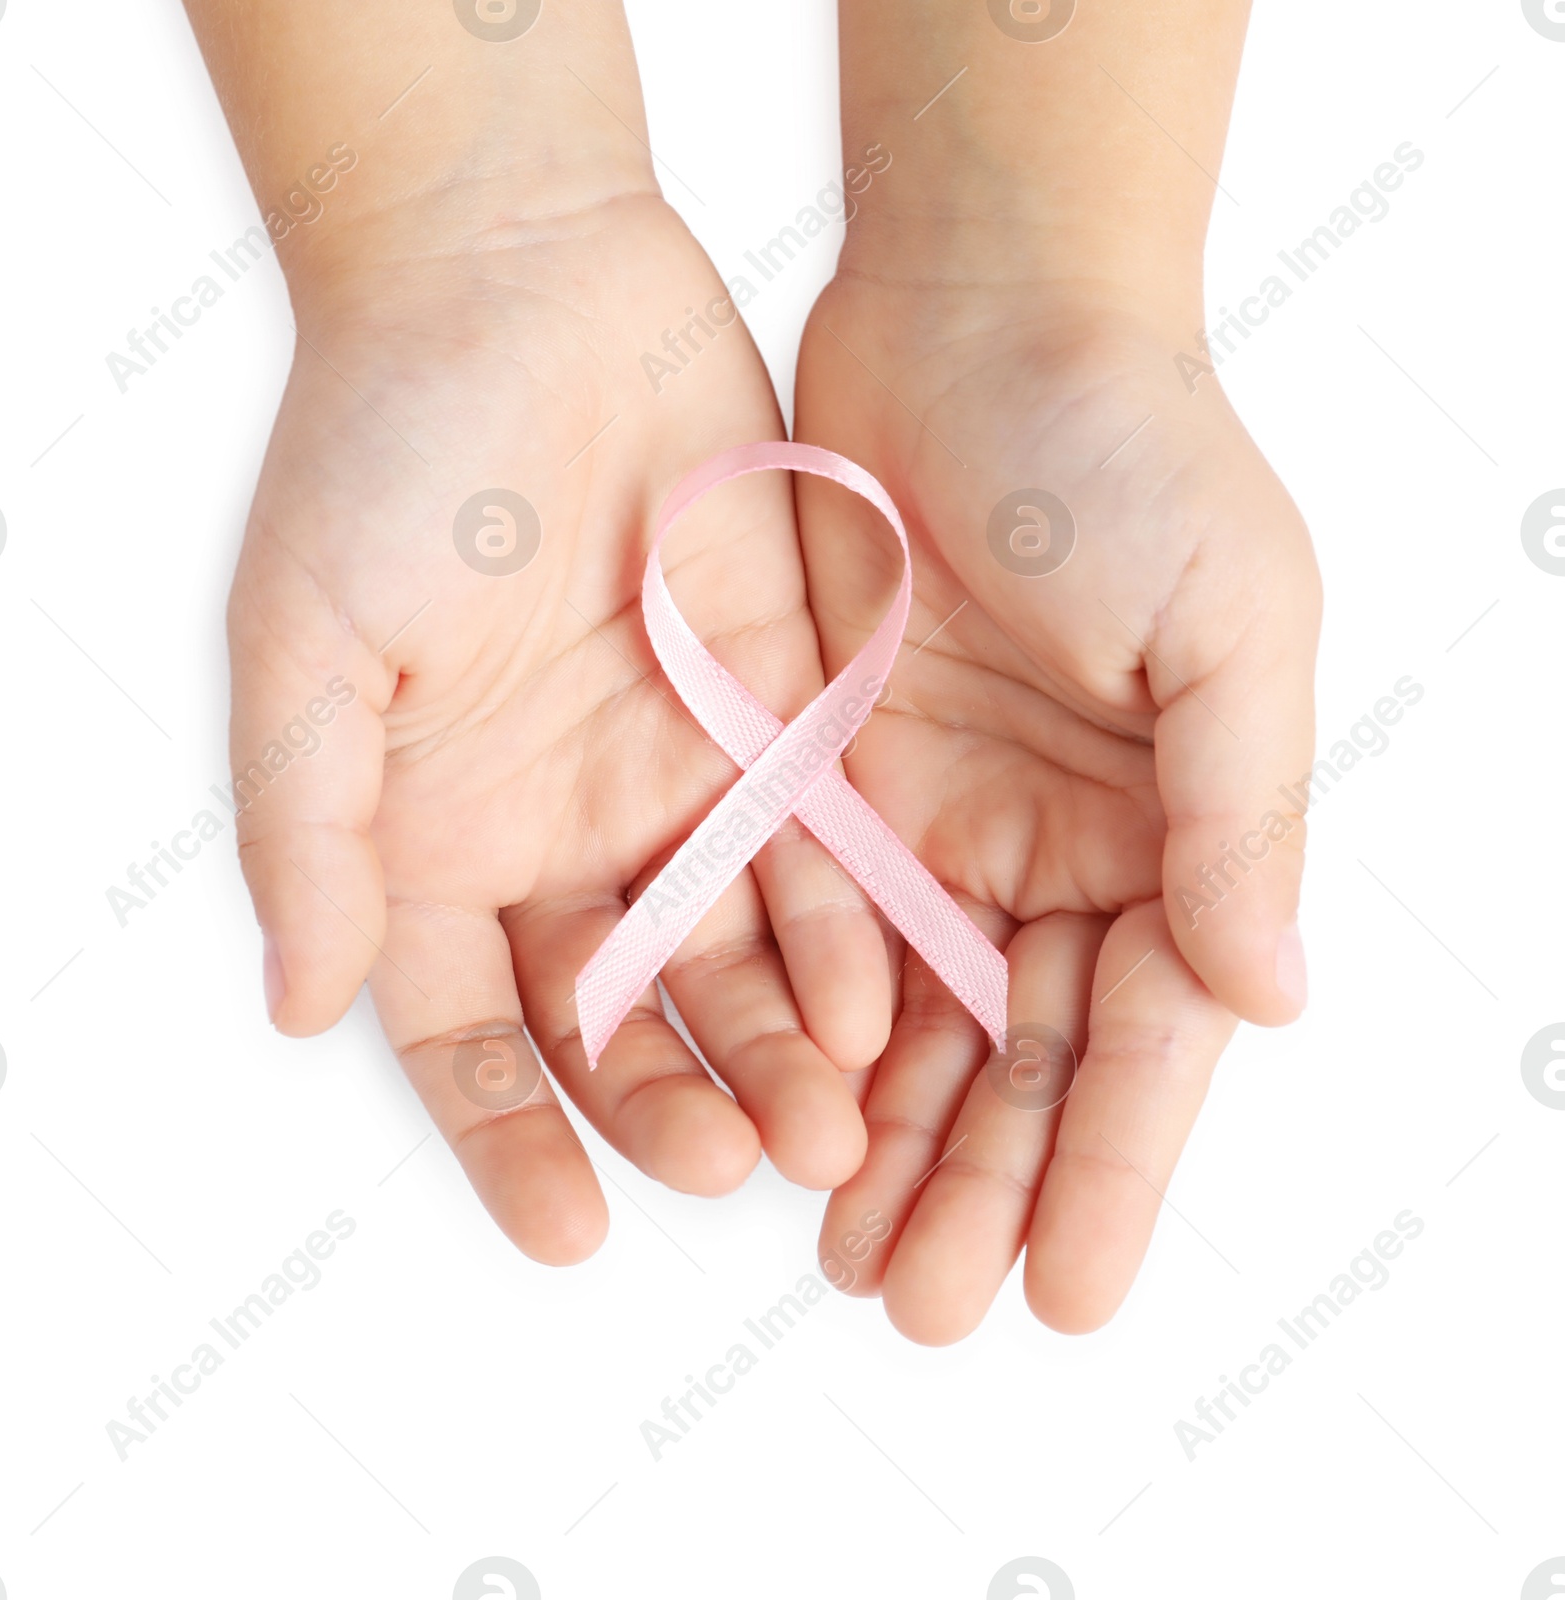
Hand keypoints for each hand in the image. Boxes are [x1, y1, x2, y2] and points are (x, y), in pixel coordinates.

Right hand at [231, 192, 893, 1262]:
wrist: (525, 290)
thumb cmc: (384, 452)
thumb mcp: (309, 647)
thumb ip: (313, 826)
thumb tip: (297, 999)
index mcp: (433, 842)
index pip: (470, 1035)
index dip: (509, 1136)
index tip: (565, 1233)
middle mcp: (557, 836)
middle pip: (617, 1017)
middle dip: (670, 1102)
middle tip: (733, 1169)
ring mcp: (673, 784)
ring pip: (732, 957)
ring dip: (777, 1047)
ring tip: (829, 1128)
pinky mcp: (777, 720)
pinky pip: (818, 852)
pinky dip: (843, 931)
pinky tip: (879, 1006)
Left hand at [795, 276, 1319, 1339]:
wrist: (977, 316)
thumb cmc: (1126, 449)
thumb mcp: (1227, 628)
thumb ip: (1240, 819)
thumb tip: (1274, 997)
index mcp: (1173, 830)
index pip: (1147, 1038)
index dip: (1112, 1169)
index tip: (1069, 1290)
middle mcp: (1060, 846)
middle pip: (1023, 1056)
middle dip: (983, 1184)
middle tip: (928, 1305)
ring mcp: (941, 821)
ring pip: (919, 1022)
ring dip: (891, 1143)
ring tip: (852, 1256)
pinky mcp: (833, 777)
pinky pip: (819, 933)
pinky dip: (809, 1032)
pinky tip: (786, 1119)